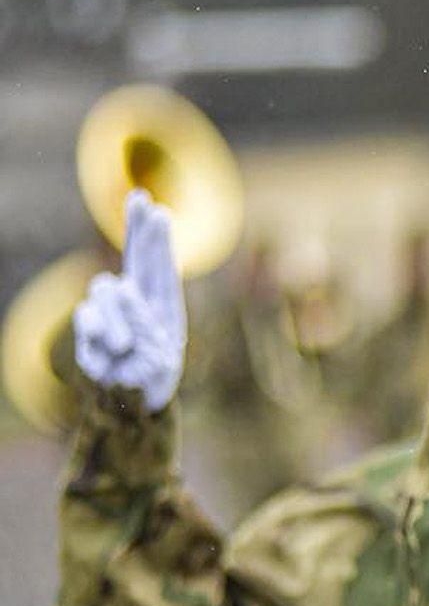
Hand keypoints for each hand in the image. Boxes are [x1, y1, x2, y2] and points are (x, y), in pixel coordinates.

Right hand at [73, 191, 186, 411]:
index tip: (158, 210)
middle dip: (139, 228)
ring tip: (125, 347)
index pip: (161, 266)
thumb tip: (124, 287)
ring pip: (107, 289)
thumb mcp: (160, 358)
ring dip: (117, 317)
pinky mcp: (90, 326)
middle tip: (142, 199)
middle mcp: (139, 302)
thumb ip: (143, 324)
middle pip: (136, 257)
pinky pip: (88, 315)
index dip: (158, 238)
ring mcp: (112, 311)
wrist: (128, 406)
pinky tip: (109, 348)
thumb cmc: (152, 380)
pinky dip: (96, 329)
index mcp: (164, 306)